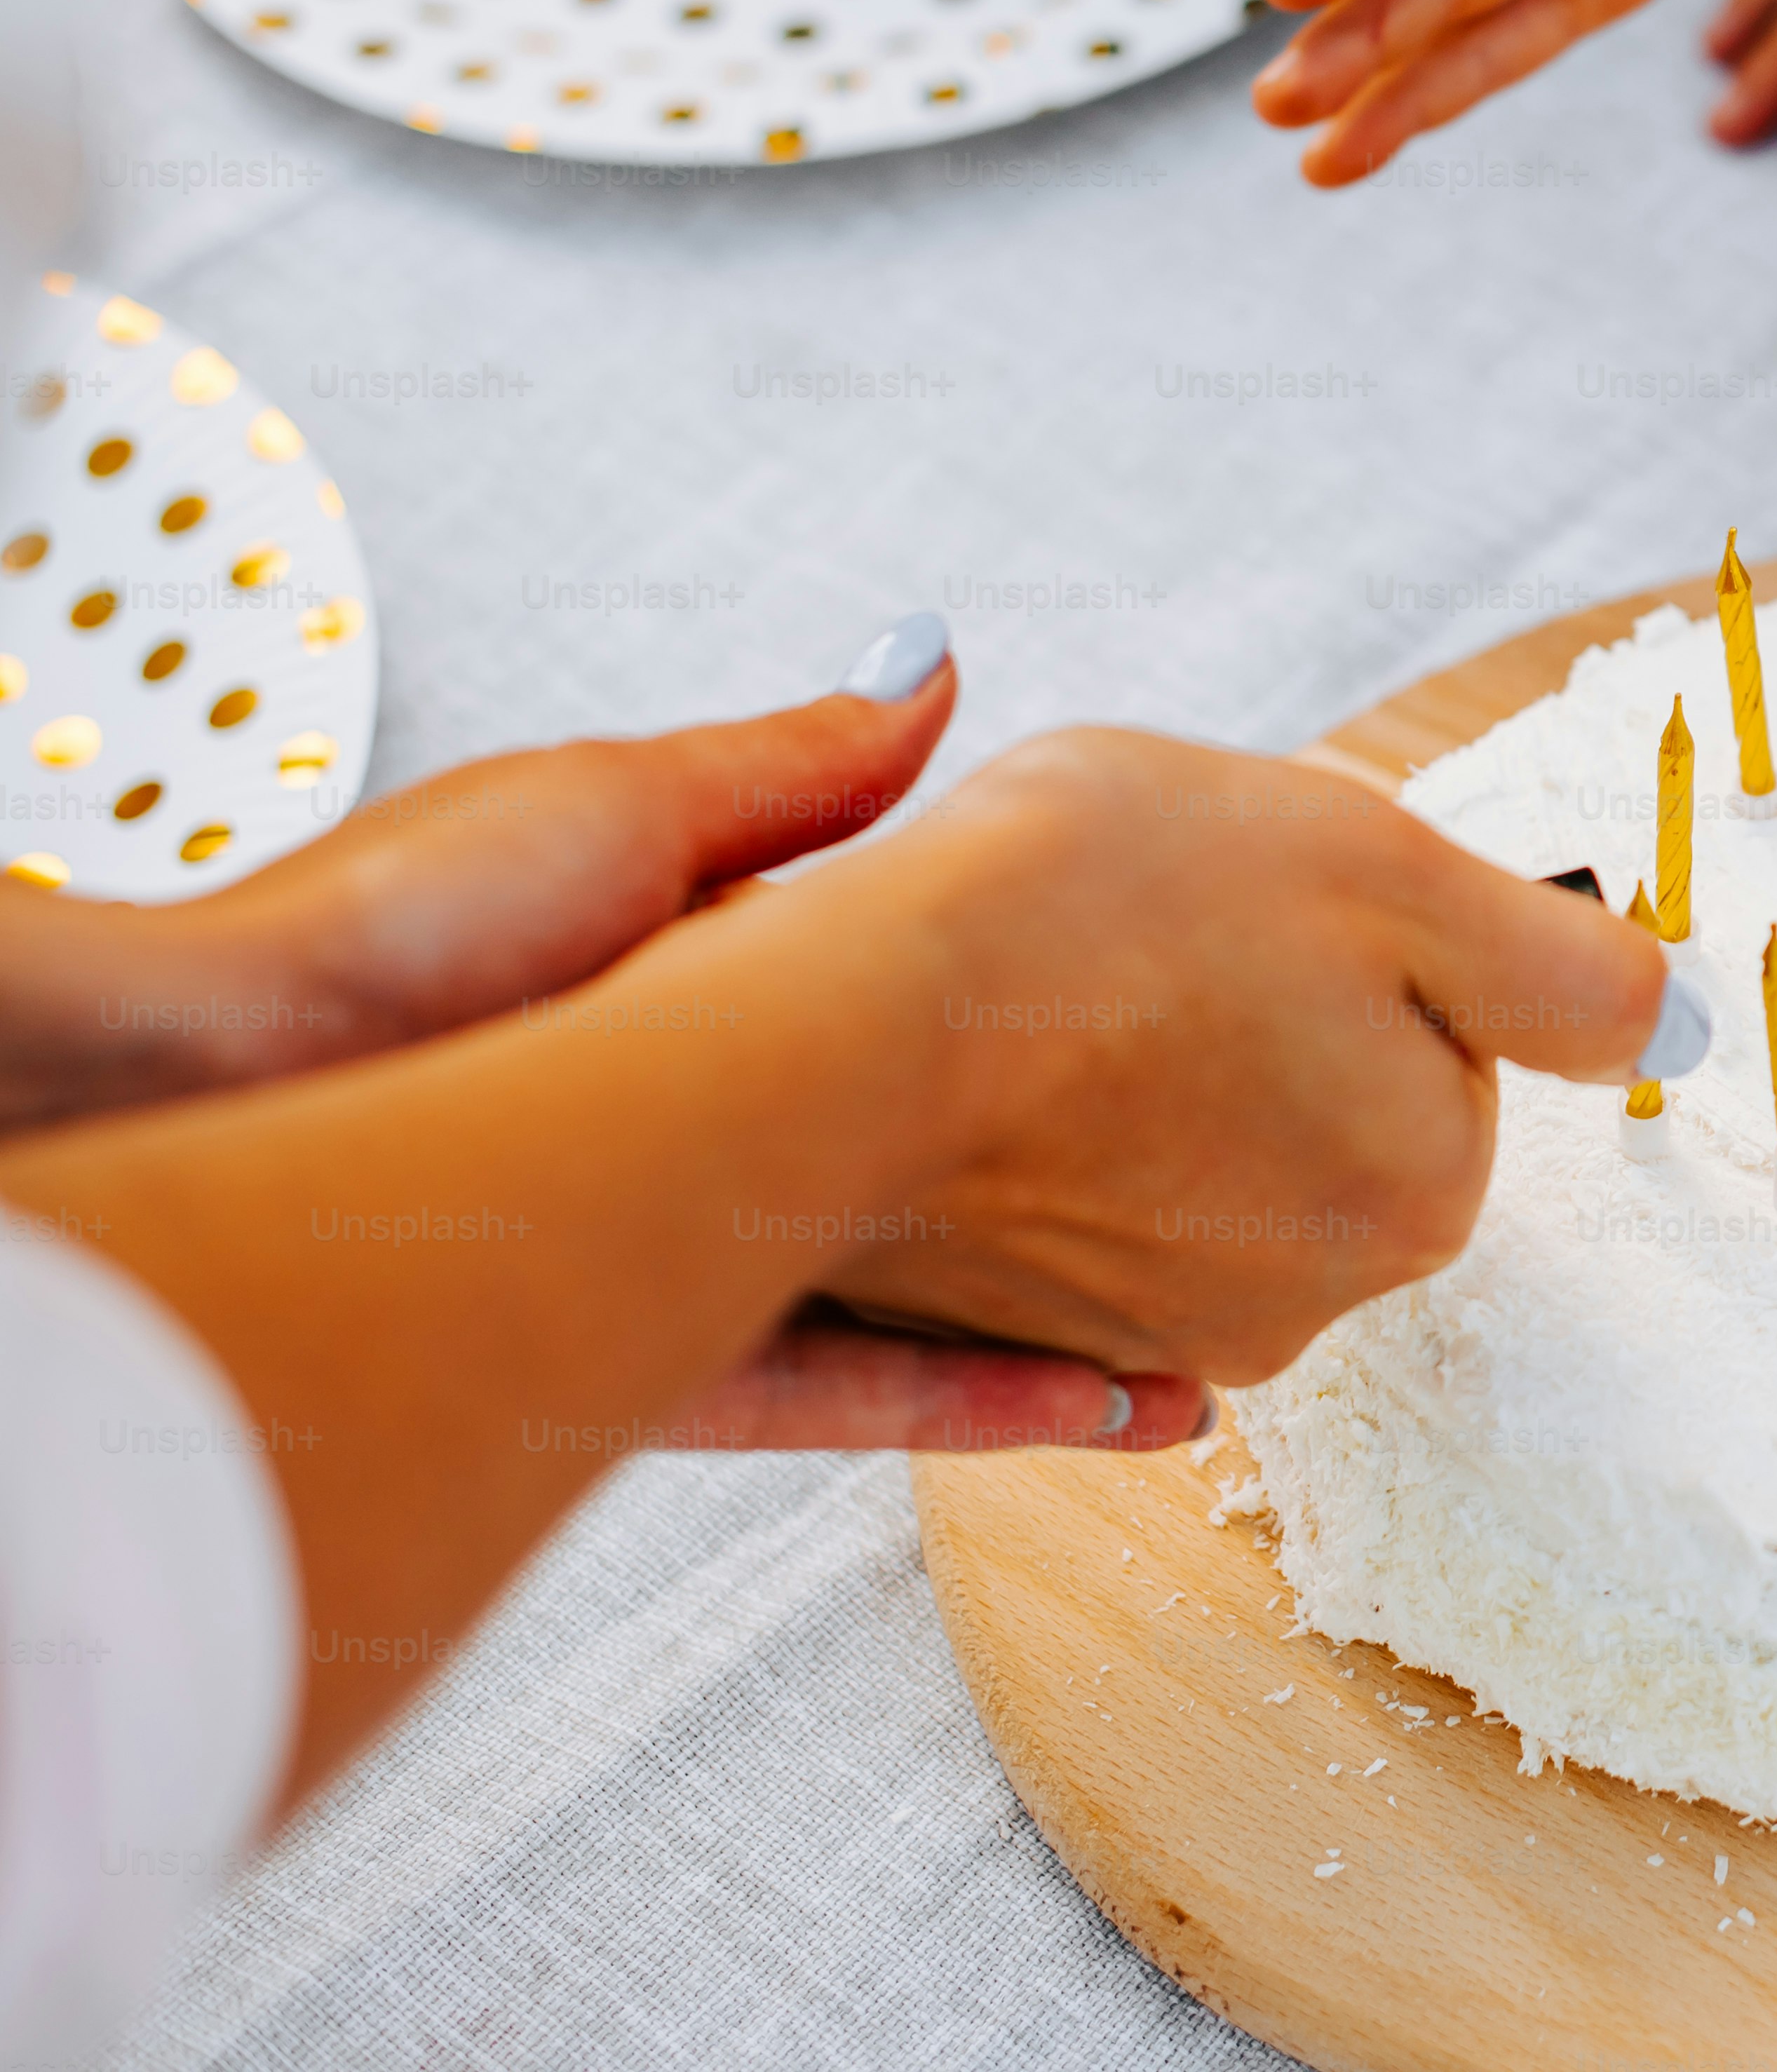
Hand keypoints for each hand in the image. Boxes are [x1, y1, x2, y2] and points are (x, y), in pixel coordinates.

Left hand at [0, 614, 1196, 1448]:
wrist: (229, 1069)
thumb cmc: (395, 919)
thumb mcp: (638, 803)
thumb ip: (809, 768)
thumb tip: (937, 666)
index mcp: (720, 988)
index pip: (929, 1010)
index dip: (1068, 1026)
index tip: (1187, 1027)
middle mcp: (716, 1130)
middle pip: (955, 1174)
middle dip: (1107, 1206)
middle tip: (1250, 1204)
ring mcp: (694, 1248)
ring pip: (935, 1303)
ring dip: (1080, 1332)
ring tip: (1223, 1345)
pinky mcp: (660, 1352)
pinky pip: (862, 1387)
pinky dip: (988, 1402)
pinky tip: (1113, 1407)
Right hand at [720, 726, 1680, 1386]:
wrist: (823, 1029)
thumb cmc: (1098, 913)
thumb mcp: (1387, 868)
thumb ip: (1564, 964)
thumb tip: (1683, 1024)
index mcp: (1420, 1192)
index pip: (1437, 1029)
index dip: (1355, 935)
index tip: (1256, 910)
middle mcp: (1308, 1302)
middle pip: (1323, 1099)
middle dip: (1254, 1010)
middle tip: (1143, 943)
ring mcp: (1152, 1334)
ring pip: (1195, 1147)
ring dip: (1139, 1069)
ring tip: (1051, 1007)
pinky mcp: (1010, 1340)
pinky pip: (1077, 1206)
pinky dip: (1045, 1145)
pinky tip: (995, 1094)